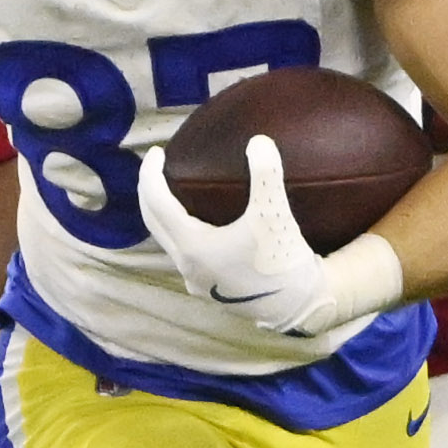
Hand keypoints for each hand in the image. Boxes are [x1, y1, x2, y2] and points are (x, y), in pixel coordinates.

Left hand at [138, 137, 401, 339]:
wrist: (298, 307)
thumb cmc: (283, 261)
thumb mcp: (275, 214)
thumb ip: (266, 174)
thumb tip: (259, 140)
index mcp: (192, 246)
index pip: (157, 203)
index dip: (151, 174)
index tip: (156, 153)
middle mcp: (187, 265)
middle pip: (153, 222)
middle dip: (149, 192)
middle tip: (155, 167)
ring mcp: (195, 281)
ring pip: (166, 240)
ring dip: (163, 214)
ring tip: (172, 191)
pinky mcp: (208, 289)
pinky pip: (183, 253)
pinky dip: (180, 231)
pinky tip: (198, 223)